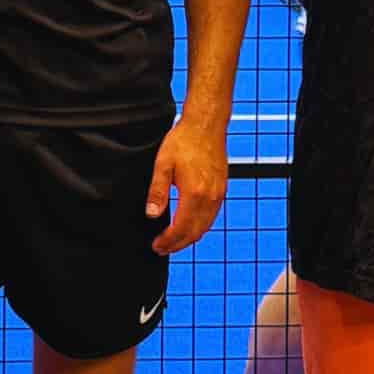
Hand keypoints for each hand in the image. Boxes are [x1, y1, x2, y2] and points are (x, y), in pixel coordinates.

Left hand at [147, 112, 229, 257]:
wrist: (206, 125)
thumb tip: (152, 214)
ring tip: (173, 241)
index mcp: (195, 193)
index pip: (181, 228)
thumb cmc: (184, 141)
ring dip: (189, 238)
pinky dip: (199, 227)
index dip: (168, 241)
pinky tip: (188, 226)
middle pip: (195, 233)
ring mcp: (218, 194)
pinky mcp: (222, 190)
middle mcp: (210, 197)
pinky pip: (211, 217)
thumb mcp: (162, 164)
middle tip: (161, 249)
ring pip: (205, 227)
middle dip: (177, 244)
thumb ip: (157, 191)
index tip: (156, 245)